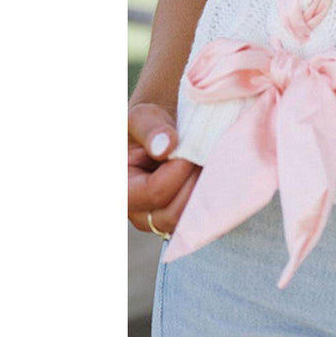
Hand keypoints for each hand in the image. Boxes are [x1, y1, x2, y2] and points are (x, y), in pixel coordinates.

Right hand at [127, 102, 200, 237]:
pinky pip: (199, 217)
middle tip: (205, 153)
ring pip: (189, 219)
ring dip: (205, 189)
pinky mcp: (180, 218)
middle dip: (195, 181)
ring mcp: (159, 220)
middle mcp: (137, 213)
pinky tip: (215, 171)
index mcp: (120, 189)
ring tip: (209, 161)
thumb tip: (165, 147)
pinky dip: (211, 195)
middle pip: (173, 214)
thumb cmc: (149, 124)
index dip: (180, 167)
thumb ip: (149, 128)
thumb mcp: (142, 116)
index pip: (155, 191)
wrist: (163, 131)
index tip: (192, 144)